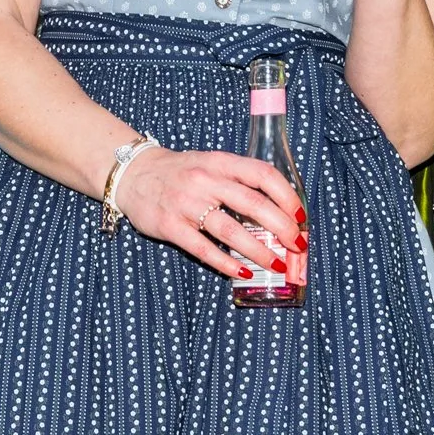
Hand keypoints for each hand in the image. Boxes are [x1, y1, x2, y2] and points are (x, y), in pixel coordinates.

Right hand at [115, 146, 306, 281]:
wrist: (133, 174)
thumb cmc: (180, 172)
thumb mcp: (210, 164)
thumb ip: (238, 181)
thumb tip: (278, 210)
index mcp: (220, 162)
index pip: (262, 174)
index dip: (286, 195)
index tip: (300, 215)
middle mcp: (205, 180)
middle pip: (252, 204)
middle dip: (281, 227)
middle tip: (297, 245)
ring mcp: (186, 203)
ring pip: (230, 230)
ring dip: (258, 251)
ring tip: (276, 265)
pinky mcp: (169, 226)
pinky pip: (203, 249)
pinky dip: (225, 263)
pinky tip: (241, 272)